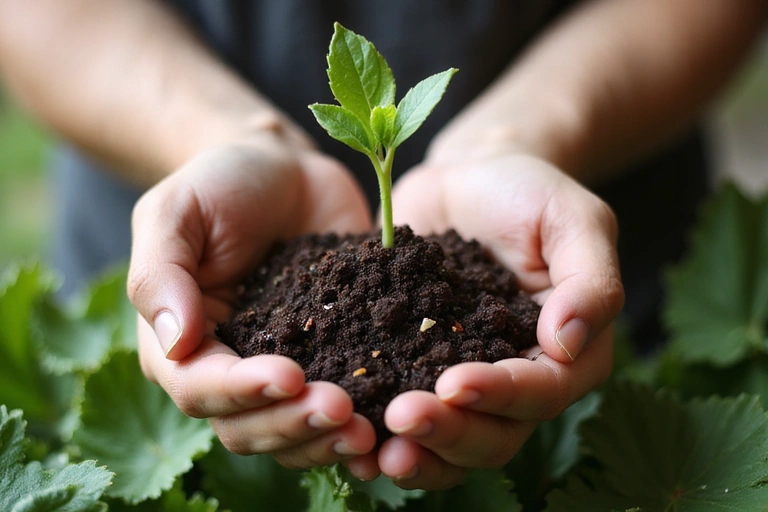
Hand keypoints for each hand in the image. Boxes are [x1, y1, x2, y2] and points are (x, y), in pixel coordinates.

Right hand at [128, 135, 377, 469]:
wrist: (284, 169)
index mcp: (184, 345)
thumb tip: (176, 344)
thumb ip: (161, 275)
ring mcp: (287, 367)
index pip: (201, 389)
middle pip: (249, 427)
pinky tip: (395, 422)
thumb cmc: (219, 184)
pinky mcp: (334, 357)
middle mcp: (232, 369)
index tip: (290, 377)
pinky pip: (345, 404)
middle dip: (293, 425)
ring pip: (295, 433)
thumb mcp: (175, 214)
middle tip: (341, 408)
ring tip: (369, 430)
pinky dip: (367, 421)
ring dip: (328, 440)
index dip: (242, 392)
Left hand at [369, 154, 623, 488]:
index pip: (542, 391)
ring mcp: (463, 378)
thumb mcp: (572, 218)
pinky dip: (379, 433)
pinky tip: (347, 435)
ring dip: (416, 450)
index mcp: (565, 353)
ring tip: (373, 445)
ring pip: (449, 441)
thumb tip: (569, 343)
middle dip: (449, 434)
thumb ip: (590, 278)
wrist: (466, 179)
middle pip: (493, 434)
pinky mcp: (415, 367)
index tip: (454, 384)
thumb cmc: (527, 193)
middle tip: (401, 418)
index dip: (501, 396)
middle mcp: (517, 380)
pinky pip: (403, 412)